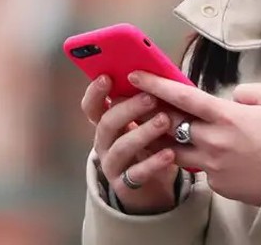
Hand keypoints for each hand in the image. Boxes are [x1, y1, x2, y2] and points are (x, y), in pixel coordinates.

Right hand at [81, 75, 180, 213]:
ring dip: (143, 132)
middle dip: (128, 108)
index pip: (91, 106)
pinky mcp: (125, 184)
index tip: (107, 77)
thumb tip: (156, 74)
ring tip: (164, 120)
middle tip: (151, 97)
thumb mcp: (142, 122)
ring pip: (121, 147)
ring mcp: (112, 164)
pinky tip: (169, 153)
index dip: (95, 92)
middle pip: (107, 123)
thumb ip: (144, 101)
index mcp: (105, 123)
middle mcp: (103, 142)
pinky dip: (153, 162)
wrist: (151, 186)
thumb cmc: (149, 144)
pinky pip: (137, 173)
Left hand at [128, 71, 260, 206]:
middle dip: (152, 114)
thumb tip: (233, 97)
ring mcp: (213, 166)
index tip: (136, 76)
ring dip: (165, 140)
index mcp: (226, 116)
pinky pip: (201, 170)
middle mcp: (214, 141)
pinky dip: (201, 160)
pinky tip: (212, 156)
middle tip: (140, 104)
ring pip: (176, 151)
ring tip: (160, 130)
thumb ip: (249, 91)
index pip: (182, 97)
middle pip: (170, 126)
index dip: (155, 84)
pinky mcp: (218, 185)